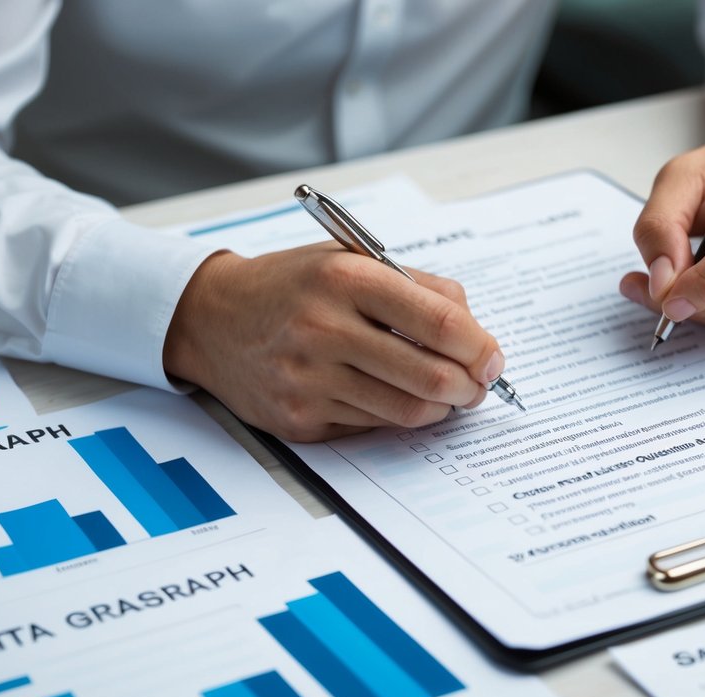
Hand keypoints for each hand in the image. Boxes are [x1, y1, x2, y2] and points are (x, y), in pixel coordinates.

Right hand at [164, 245, 502, 441]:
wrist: (211, 318)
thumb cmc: (293, 286)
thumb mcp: (353, 261)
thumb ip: (420, 288)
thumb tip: (476, 334)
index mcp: (346, 279)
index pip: (439, 321)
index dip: (480, 347)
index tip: (493, 358)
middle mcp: (324, 329)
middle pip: (431, 376)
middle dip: (470, 387)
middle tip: (478, 385)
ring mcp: (309, 379)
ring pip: (407, 411)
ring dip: (440, 408)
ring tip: (444, 393)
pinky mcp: (299, 419)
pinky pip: (372, 427)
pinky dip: (396, 415)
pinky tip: (394, 397)